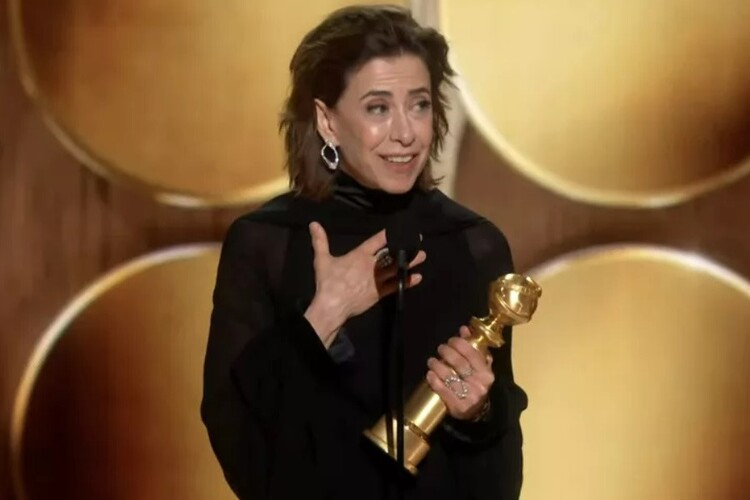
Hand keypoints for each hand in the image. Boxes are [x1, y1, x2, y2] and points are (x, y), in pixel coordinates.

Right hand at [304, 221, 425, 346]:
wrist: (332, 306)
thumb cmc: (328, 282)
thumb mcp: (322, 259)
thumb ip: (320, 241)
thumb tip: (313, 224)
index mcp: (360, 255)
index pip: (377, 241)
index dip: (389, 234)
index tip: (400, 228)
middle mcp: (372, 266)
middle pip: (392, 254)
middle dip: (405, 247)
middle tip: (418, 241)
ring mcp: (377, 280)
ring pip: (397, 268)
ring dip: (410, 262)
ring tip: (422, 256)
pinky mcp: (379, 293)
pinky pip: (396, 285)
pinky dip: (407, 281)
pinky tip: (417, 278)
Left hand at [426, 326, 494, 420]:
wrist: (475, 410)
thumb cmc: (475, 383)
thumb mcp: (478, 366)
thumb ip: (473, 347)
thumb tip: (464, 329)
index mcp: (486, 373)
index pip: (472, 353)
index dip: (459, 344)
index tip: (451, 340)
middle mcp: (479, 384)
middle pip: (459, 363)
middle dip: (447, 352)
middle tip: (440, 348)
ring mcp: (469, 397)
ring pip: (449, 376)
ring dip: (437, 365)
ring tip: (431, 361)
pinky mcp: (458, 407)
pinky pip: (443, 390)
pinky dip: (434, 380)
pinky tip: (429, 374)